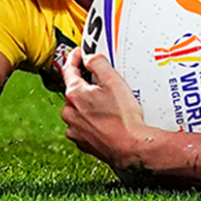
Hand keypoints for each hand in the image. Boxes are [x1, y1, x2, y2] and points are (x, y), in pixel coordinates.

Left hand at [58, 50, 151, 170]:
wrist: (131, 147)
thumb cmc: (123, 118)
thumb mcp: (113, 81)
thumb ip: (98, 63)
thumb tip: (89, 57)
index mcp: (74, 94)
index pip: (68, 69)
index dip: (74, 58)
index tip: (79, 53)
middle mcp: (69, 112)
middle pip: (74, 91)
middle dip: (85, 86)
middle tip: (101, 84)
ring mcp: (74, 128)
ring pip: (77, 109)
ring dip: (88, 105)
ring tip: (107, 106)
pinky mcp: (81, 142)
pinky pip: (82, 126)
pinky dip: (91, 121)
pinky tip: (106, 121)